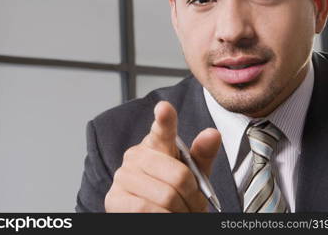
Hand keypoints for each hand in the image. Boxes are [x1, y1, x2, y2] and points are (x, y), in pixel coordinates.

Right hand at [104, 101, 220, 211]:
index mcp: (157, 143)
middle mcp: (136, 155)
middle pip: (178, 176)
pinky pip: (145, 209)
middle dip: (192, 197)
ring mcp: (123, 176)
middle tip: (192, 205)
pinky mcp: (114, 198)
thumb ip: (202, 154)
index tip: (165, 108)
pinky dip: (162, 218)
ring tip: (178, 212)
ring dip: (179, 211)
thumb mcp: (194, 173)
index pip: (162, 129)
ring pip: (165, 196)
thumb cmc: (176, 191)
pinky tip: (163, 216)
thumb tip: (212, 133)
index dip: (165, 119)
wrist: (158, 216)